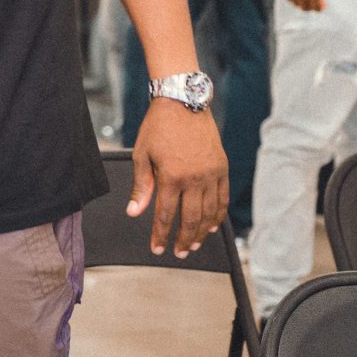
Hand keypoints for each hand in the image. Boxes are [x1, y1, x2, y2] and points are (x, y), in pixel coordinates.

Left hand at [129, 100, 229, 256]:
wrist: (183, 103)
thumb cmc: (158, 127)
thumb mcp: (141, 155)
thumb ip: (141, 186)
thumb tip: (134, 212)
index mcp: (172, 176)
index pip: (166, 215)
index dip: (161, 235)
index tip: (157, 248)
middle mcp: (195, 179)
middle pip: (191, 219)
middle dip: (183, 239)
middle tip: (178, 253)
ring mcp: (212, 174)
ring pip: (210, 213)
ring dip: (202, 232)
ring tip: (194, 244)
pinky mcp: (222, 168)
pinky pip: (223, 199)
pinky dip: (218, 215)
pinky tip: (212, 225)